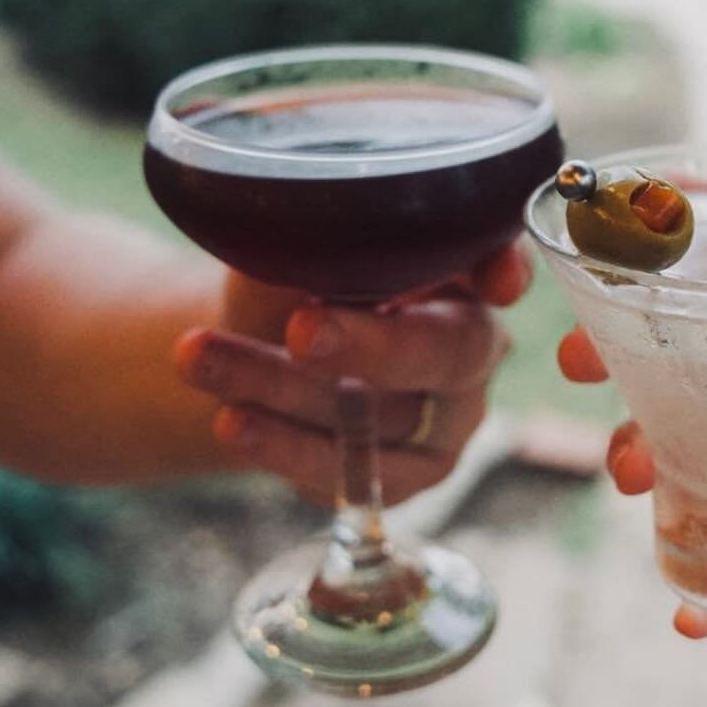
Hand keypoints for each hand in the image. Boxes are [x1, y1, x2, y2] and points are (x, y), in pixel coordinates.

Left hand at [175, 243, 530, 507]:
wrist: (250, 345)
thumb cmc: (292, 278)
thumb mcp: (302, 244)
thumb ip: (324, 238)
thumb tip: (304, 231)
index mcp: (462, 270)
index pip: (502, 261)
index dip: (506, 270)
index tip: (496, 281)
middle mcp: (472, 343)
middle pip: (449, 350)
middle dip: (373, 345)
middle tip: (301, 331)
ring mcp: (447, 418)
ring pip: (385, 414)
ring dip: (284, 387)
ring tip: (200, 358)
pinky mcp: (407, 475)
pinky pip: (356, 473)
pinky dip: (285, 447)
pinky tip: (232, 421)